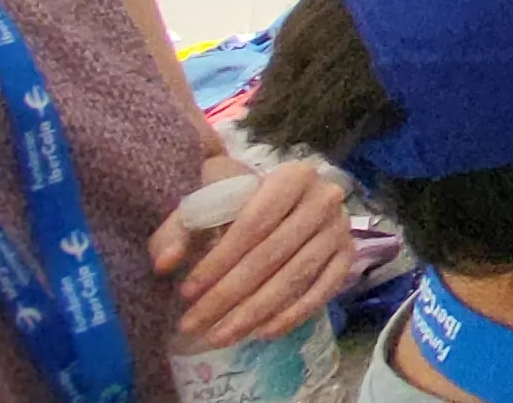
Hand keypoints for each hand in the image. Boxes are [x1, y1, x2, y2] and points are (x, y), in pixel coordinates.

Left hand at [149, 159, 352, 346]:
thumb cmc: (236, 199)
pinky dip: (293, 315)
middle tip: (193, 324)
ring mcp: (340, 229)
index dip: (218, 261)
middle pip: (272, 255)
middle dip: (228, 295)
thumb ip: (178, 229)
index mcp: (293, 176)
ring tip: (218, 337)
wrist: (279, 199)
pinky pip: (323, 291)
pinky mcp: (348, 255)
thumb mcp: (204, 203)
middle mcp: (325, 199)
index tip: (185, 291)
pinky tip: (262, 333)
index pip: (253, 224)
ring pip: (294, 277)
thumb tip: (164, 263)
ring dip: (254, 313)